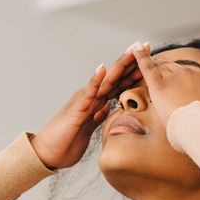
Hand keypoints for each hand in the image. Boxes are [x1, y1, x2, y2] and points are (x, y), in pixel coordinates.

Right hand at [31, 43, 147, 170]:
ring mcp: (83, 101)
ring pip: (105, 80)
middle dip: (131, 62)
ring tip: (131, 51)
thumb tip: (108, 109)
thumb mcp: (89, 128)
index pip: (119, 84)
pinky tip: (103, 69)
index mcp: (96, 102)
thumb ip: (98, 116)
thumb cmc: (67, 142)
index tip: (151, 60)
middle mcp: (91, 97)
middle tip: (146, 46)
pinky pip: (88, 93)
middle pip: (115, 76)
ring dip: (119, 65)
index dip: (134, 72)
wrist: (49, 153)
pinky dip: (95, 81)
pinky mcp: (77, 109)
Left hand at [130, 43, 199, 125]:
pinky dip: (139, 57)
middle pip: (173, 71)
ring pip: (159, 70)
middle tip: (152, 88)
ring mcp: (175, 77)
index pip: (188, 75)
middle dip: (164, 79)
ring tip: (142, 77)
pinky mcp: (159, 84)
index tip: (175, 92)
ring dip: (150, 72)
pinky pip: (147, 67)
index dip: (179, 82)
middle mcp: (190, 73)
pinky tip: (133, 49)